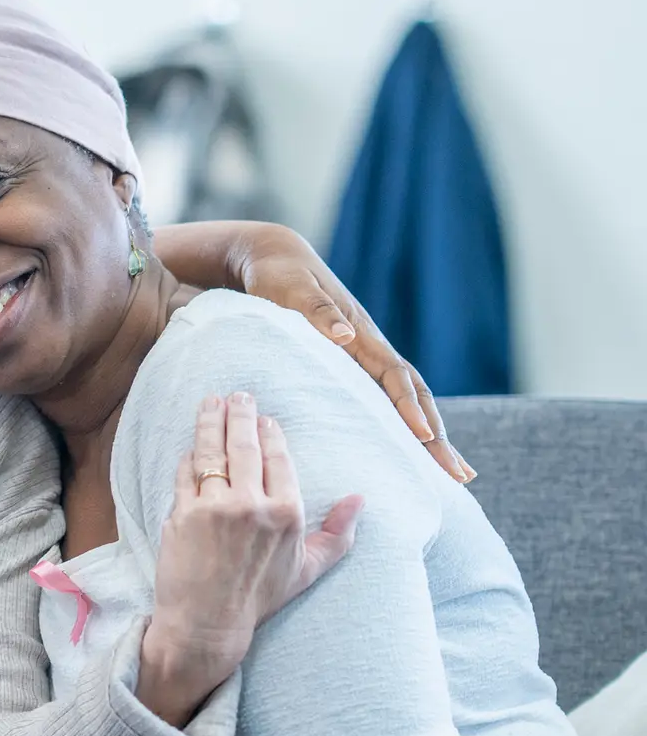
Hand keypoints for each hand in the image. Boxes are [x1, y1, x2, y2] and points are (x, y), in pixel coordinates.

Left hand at [139, 394, 363, 726]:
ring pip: (211, 451)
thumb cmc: (258, 597)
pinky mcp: (182, 513)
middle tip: (237, 395)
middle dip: (240, 414)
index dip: (269, 433)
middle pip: (243, 445)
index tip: (264, 419)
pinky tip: (192, 445)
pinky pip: (185, 473)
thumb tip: (361, 500)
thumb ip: (337, 534)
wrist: (207, 622)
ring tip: (210, 402)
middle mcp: (252, 506)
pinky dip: (189, 457)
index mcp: (286, 513)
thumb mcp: (307, 569)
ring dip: (210, 420)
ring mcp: (214, 507)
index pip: (277, 458)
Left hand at [232, 226, 472, 482]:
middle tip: (460, 475)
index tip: (426, 436)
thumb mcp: (289, 291)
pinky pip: (385, 402)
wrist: (274, 259)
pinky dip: (405, 429)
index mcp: (360, 336)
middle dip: (438, 437)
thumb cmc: (277, 277)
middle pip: (415, 397)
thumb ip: (315, 312)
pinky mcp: (353, 367)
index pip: (395, 377)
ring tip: (454, 473)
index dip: (410, 408)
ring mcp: (365, 359)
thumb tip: (344, 337)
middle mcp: (370, 349)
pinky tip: (412, 454)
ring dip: (432, 437)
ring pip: (407, 402)